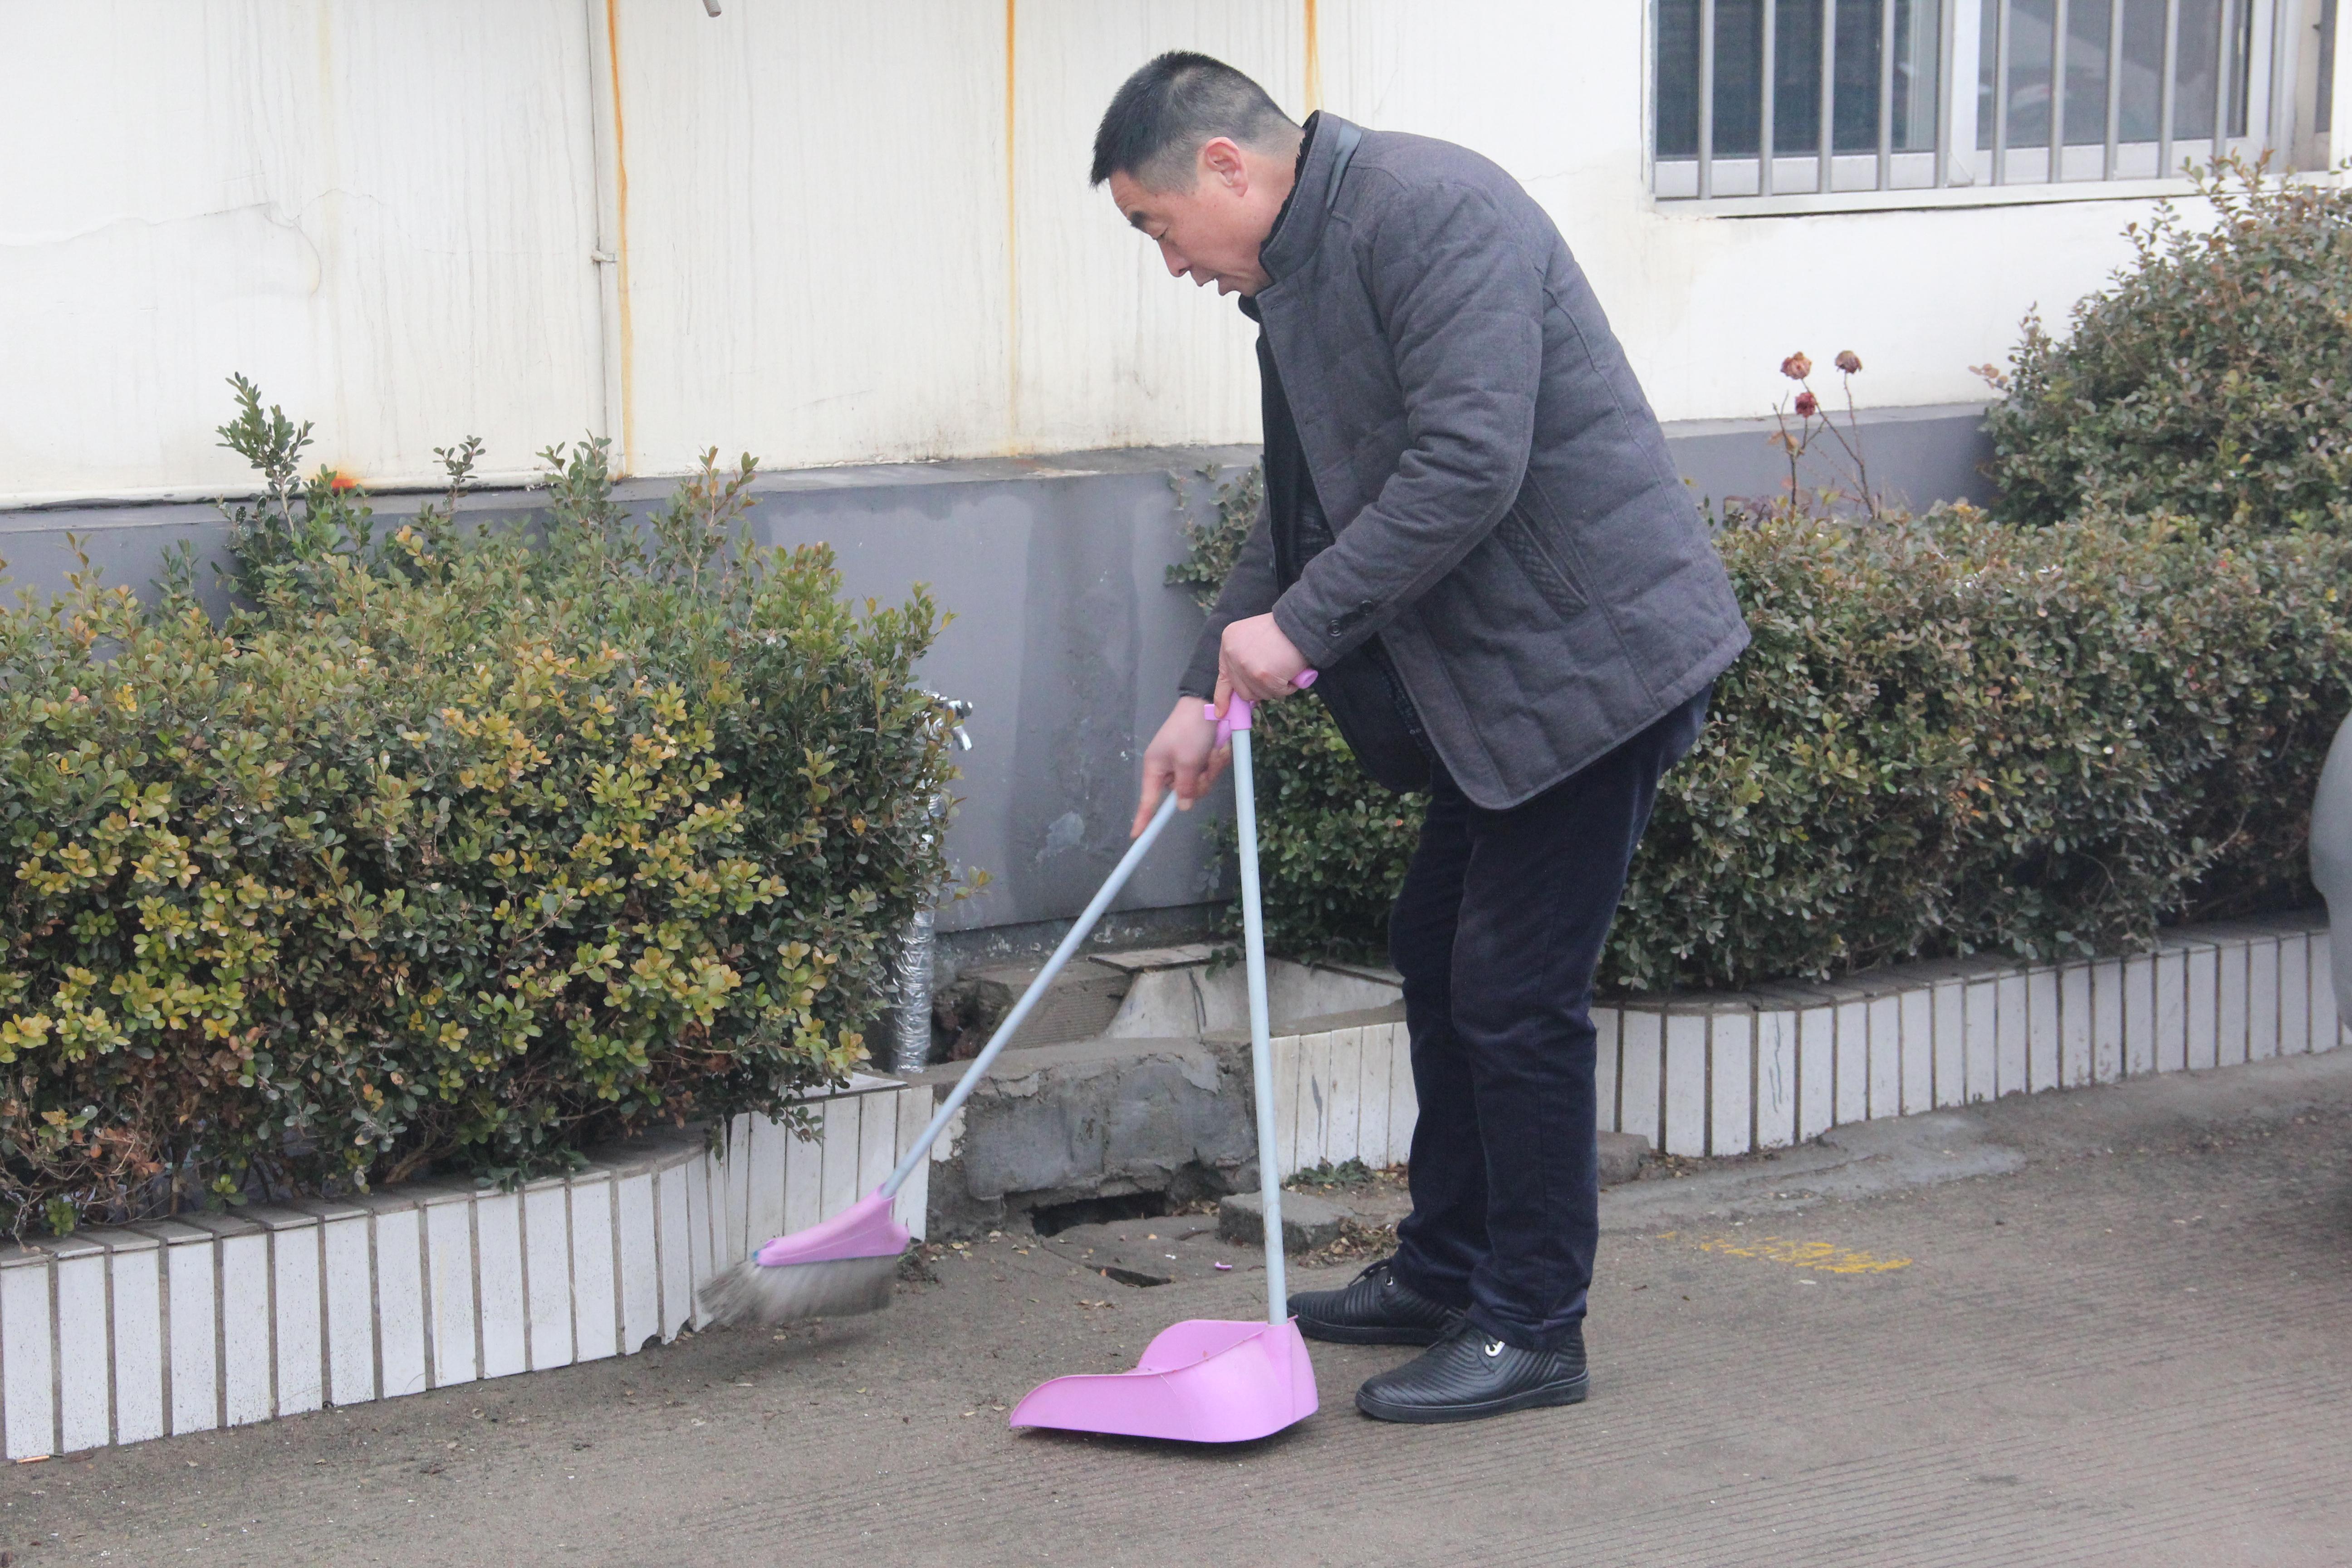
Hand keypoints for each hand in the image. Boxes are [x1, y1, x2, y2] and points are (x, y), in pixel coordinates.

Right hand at [1132, 695, 1225, 837]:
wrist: (1206, 703)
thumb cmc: (1190, 731)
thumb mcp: (1187, 761)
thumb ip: (1185, 787)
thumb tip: (1182, 806)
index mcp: (1156, 768)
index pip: (1147, 800)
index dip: (1143, 818)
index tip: (1137, 835)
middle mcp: (1168, 768)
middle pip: (1183, 794)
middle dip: (1200, 781)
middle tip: (1207, 764)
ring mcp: (1184, 763)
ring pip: (1200, 783)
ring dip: (1211, 769)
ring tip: (1214, 751)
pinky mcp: (1198, 757)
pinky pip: (1208, 771)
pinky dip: (1216, 761)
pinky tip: (1219, 748)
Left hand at [1214, 614, 1308, 711]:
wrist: (1300, 623)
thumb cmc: (1281, 629)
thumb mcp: (1252, 636)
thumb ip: (1244, 658)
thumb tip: (1241, 692)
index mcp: (1228, 642)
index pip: (1223, 676)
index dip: (1223, 697)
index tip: (1221, 713)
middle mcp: (1232, 654)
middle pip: (1243, 691)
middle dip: (1260, 689)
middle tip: (1274, 677)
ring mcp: (1246, 666)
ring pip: (1260, 694)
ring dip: (1275, 688)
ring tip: (1284, 669)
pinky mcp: (1262, 676)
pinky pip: (1276, 693)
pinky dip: (1287, 687)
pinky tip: (1291, 672)